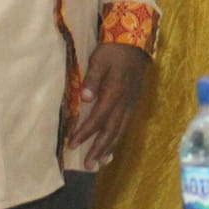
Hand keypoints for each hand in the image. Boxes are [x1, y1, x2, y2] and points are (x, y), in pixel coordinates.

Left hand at [69, 42, 150, 170]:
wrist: (136, 43)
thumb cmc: (114, 51)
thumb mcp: (100, 60)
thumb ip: (93, 79)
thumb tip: (84, 98)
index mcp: (115, 93)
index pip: (98, 118)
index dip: (85, 133)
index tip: (72, 144)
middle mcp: (125, 103)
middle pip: (111, 131)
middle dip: (99, 149)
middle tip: (88, 165)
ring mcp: (131, 104)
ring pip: (121, 131)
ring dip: (109, 148)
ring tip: (100, 162)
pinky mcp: (134, 103)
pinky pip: (126, 125)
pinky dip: (118, 138)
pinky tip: (113, 147)